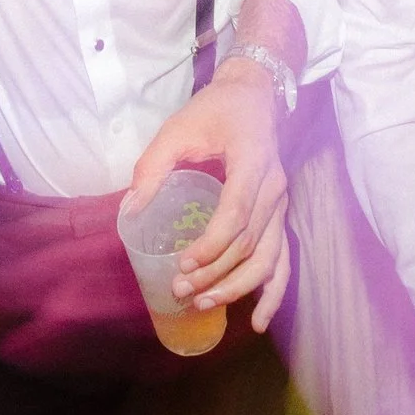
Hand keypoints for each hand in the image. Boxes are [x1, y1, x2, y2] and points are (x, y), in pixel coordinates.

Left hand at [124, 63, 289, 327]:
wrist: (254, 95)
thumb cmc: (214, 110)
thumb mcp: (178, 128)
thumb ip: (154, 165)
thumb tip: (131, 209)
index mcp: (251, 162)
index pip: (236, 214)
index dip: (211, 244)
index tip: (182, 263)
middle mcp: (274, 188)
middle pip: (250, 243)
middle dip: (216, 273)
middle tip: (181, 290)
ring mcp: (282, 204)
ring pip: (269, 258)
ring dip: (239, 287)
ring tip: (206, 305)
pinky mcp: (280, 215)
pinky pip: (283, 259)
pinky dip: (274, 292)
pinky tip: (257, 319)